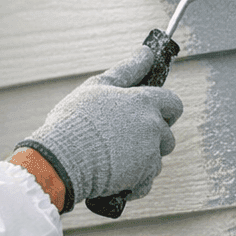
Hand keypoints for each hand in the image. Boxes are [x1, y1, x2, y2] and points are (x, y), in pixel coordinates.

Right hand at [16, 46, 183, 211]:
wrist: (61, 159)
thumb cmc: (75, 120)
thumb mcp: (97, 86)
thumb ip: (127, 70)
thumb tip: (145, 52)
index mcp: (144, 101)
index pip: (173, 103)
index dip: (164, 110)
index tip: (150, 115)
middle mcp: (152, 126)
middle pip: (167, 135)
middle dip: (152, 139)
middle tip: (123, 140)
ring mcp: (150, 154)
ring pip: (156, 160)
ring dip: (140, 162)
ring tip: (111, 159)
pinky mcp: (142, 178)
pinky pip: (145, 182)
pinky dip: (133, 183)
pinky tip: (112, 177)